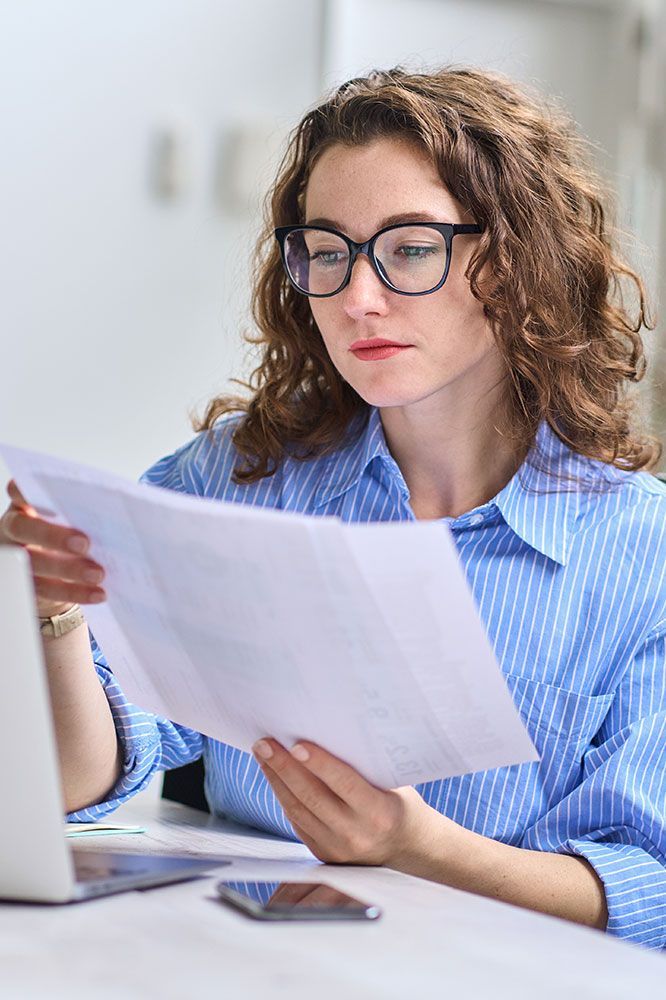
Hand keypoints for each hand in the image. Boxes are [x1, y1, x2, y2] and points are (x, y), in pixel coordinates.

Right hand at [0, 479, 105, 617]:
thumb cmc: (67, 530)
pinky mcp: (26, 586)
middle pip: (23, 529)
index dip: (27, 492)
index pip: (18, 492)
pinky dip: (76, 592)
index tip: (50, 492)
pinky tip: (99, 592)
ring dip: (69, 570)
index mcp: (24, 504)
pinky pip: (48, 591)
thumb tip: (119, 514)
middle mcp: (13, 528)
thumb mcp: (71, 517)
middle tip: (84, 544)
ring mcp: (15, 558)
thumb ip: (82, 511)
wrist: (53, 569)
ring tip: (98, 574)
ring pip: (34, 565)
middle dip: (53, 537)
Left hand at [252, 737, 436, 867]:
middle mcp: (356, 833)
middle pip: (311, 796)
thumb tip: (326, 734)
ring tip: (263, 755)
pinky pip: (297, 822)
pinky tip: (274, 777)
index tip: (296, 744)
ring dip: (276, 780)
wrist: (407, 847)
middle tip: (265, 744)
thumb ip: (362, 767)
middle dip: (283, 767)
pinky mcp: (324, 854)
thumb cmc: (399, 804)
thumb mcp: (392, 783)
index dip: (318, 763)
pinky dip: (283, 797)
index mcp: (379, 812)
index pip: (344, 783)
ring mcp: (337, 848)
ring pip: (298, 810)